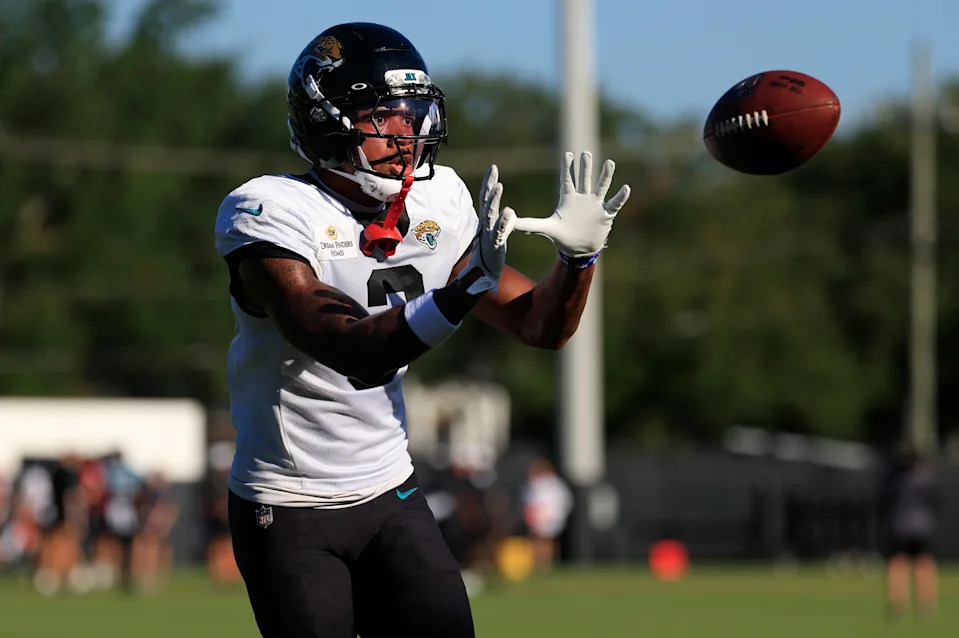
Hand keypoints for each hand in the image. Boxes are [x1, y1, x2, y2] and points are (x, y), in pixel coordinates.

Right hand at [458, 164, 515, 294]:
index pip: (486, 198)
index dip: (488, 183)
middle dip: (488, 184)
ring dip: (494, 199)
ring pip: (490, 214)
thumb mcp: (495, 235)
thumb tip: (508, 211)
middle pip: (486, 201)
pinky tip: (509, 212)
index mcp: (486, 221)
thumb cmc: (489, 254)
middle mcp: (485, 225)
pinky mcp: (494, 245)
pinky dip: (503, 222)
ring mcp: (488, 234)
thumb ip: (501, 224)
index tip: (493, 168)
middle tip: (493, 169)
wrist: (483, 275)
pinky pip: (499, 232)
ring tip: (499, 185)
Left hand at [513, 151, 629, 256]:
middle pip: (584, 179)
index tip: (568, 154)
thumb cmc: (562, 237)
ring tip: (609, 163)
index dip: (567, 168)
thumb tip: (509, 221)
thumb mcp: (545, 228)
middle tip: (585, 154)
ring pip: (601, 187)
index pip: (567, 180)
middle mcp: (583, 198)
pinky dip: (620, 197)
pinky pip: (614, 203)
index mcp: (568, 199)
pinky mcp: (605, 215)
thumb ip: (528, 224)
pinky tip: (626, 188)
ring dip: (605, 176)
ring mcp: (595, 205)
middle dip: (585, 167)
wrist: (578, 250)